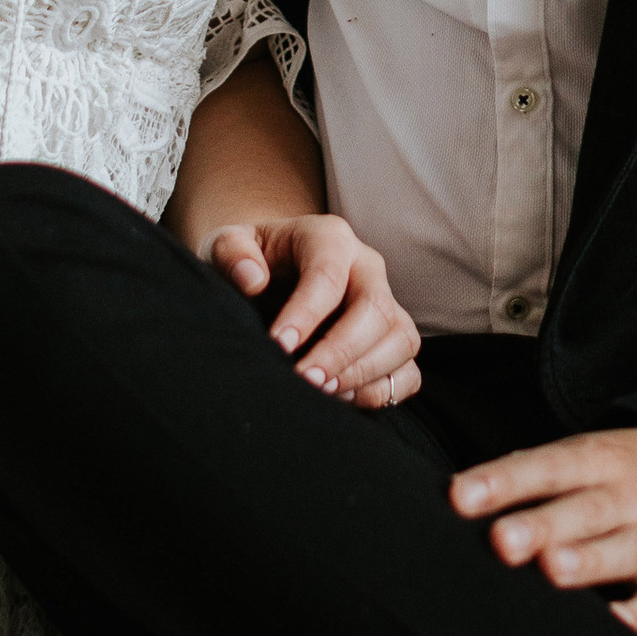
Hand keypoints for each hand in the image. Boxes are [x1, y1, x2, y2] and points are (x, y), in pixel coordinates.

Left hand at [198, 212, 422, 409]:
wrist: (268, 276)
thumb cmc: (247, 262)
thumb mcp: (227, 246)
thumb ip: (231, 253)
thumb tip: (252, 279)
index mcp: (329, 237)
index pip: (328, 274)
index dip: (307, 313)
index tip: (279, 345)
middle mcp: (366, 267)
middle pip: (375, 308)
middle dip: (339, 350)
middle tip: (303, 379)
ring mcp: (387, 304)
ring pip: (401, 339)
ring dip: (363, 373)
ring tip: (320, 391)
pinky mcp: (393, 340)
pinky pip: (409, 372)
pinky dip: (382, 391)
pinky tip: (341, 398)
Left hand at [451, 428, 636, 633]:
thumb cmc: (619, 480)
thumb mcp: (585, 459)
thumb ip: (530, 476)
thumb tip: (459, 494)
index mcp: (600, 459)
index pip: (548, 466)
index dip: (504, 481)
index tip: (460, 497)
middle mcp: (632, 494)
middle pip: (586, 508)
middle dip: (543, 524)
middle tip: (501, 540)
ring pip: (624, 548)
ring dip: (589, 560)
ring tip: (553, 570)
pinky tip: (616, 625)